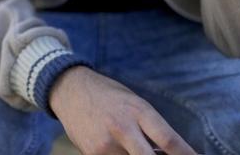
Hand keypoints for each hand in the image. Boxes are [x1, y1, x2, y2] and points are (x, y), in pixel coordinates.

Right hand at [50, 66, 196, 154]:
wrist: (70, 90)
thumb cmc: (109, 96)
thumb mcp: (134, 103)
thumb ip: (151, 128)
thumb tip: (169, 154)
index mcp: (138, 110)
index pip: (169, 140)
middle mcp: (122, 127)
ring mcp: (106, 144)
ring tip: (138, 148)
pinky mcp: (92, 154)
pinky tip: (123, 150)